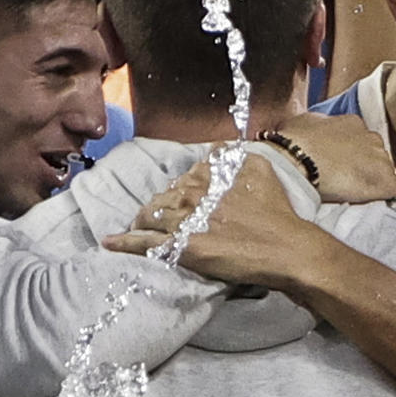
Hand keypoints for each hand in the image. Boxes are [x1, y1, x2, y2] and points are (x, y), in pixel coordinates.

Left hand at [103, 156, 327, 291]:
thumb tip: (216, 148)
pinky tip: (111, 241)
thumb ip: (234, 154)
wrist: (285, 248)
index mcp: (208, 173)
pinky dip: (124, 242)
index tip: (192, 197)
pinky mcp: (179, 247)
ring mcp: (183, 220)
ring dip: (144, 219)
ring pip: (150, 214)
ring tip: (142, 225)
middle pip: (164, 194)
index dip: (186, 186)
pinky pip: (143, 242)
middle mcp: (192, 193)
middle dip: (163, 202)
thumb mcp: (261, 169)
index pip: (185, 175)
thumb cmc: (277, 212)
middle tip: (169, 214)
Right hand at [269, 112, 395, 207]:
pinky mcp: (384, 181)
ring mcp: (379, 159)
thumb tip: (308, 133)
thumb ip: (313, 128)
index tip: (344, 167)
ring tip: (367, 201)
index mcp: (350, 124)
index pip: (360, 142)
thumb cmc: (289, 143)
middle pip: (375, 157)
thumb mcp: (301, 125)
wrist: (293, 158)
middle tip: (350, 185)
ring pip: (387, 173)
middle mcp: (369, 138)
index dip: (353, 156)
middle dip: (366, 169)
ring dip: (379, 185)